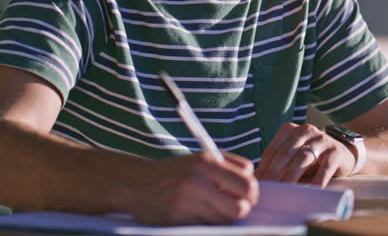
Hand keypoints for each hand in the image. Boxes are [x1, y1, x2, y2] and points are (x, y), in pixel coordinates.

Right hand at [126, 152, 258, 224]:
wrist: (135, 184)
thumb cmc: (172, 173)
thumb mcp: (198, 160)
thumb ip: (226, 167)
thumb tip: (252, 183)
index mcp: (206, 163)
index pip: (247, 180)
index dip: (251, 191)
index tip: (247, 195)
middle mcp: (198, 181)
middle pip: (241, 206)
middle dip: (242, 208)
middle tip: (237, 208)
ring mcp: (188, 202)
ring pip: (225, 220)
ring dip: (223, 218)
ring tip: (211, 210)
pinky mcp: (180, 219)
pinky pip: (207, 227)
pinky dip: (207, 224)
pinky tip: (197, 215)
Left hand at [255, 123, 355, 187]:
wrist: (343, 154)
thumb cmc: (312, 159)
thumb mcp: (294, 157)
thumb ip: (279, 166)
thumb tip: (259, 183)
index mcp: (290, 130)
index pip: (273, 149)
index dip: (264, 166)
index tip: (258, 183)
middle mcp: (305, 131)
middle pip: (286, 152)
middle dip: (275, 172)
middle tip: (268, 188)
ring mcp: (322, 139)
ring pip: (303, 157)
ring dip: (292, 176)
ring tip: (286, 191)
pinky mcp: (336, 151)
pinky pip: (325, 166)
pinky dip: (318, 178)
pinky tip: (312, 189)